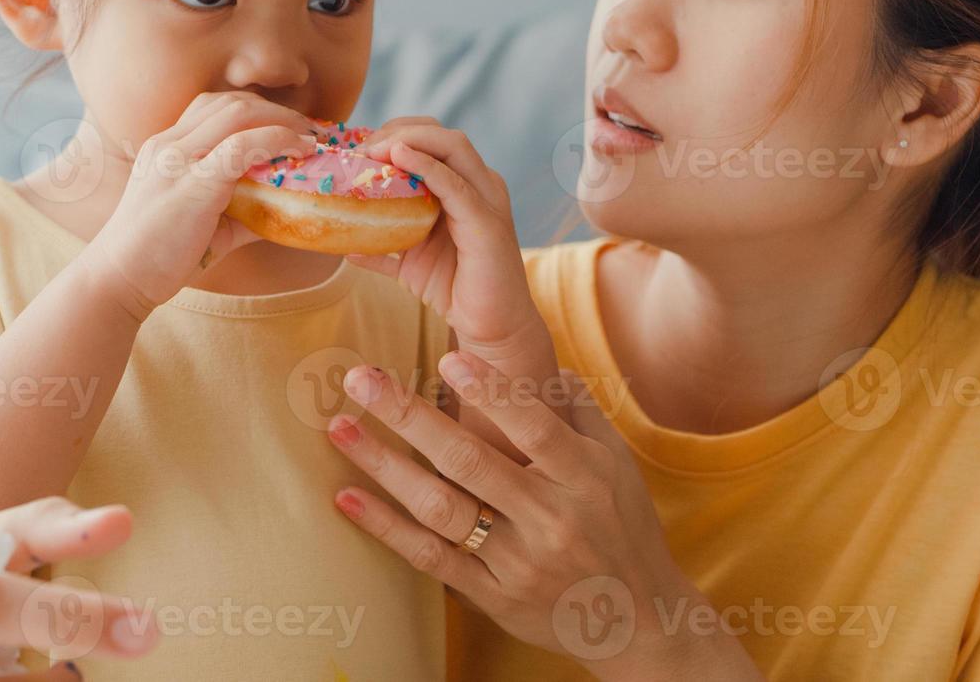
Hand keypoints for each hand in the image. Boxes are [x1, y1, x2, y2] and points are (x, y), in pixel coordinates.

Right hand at [86, 91, 318, 319]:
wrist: (118, 279)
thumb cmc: (159, 256)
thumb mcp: (202, 221)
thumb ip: (242, 209)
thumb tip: (286, 212)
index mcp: (165, 147)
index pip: (214, 106)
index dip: (258, 109)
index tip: (289, 127)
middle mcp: (168, 144)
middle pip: (231, 102)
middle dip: (277, 110)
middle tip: (310, 130)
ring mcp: (178, 160)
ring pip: (239, 113)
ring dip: (283, 121)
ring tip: (310, 139)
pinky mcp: (193, 183)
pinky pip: (244, 145)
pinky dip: (278, 141)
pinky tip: (300, 151)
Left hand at [326, 353, 763, 680]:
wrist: (639, 622)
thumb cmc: (625, 528)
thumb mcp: (618, 464)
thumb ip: (580, 410)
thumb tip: (543, 360)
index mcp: (584, 477)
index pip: (533, 427)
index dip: (491, 392)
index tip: (447, 357)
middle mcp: (550, 518)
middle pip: (470, 460)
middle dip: (409, 416)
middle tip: (360, 378)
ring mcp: (517, 561)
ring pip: (440, 508)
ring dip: (385, 465)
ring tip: (340, 428)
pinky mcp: (493, 596)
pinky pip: (430, 558)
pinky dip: (386, 527)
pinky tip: (348, 496)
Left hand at [346, 119, 549, 362]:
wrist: (490, 325)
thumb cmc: (455, 289)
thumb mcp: (411, 263)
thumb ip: (384, 249)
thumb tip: (347, 247)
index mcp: (465, 185)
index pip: (433, 139)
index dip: (396, 134)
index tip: (359, 150)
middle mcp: (481, 184)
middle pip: (441, 134)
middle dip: (399, 130)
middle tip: (361, 149)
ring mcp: (487, 199)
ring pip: (452, 146)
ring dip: (409, 140)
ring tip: (373, 151)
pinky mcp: (486, 222)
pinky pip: (455, 184)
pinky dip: (426, 166)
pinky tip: (399, 158)